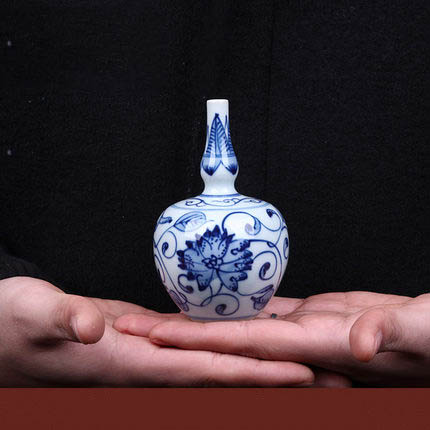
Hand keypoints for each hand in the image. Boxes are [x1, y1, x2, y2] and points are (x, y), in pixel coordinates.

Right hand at [0, 276, 316, 386]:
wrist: (0, 334)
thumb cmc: (12, 326)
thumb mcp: (32, 314)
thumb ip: (63, 320)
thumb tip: (90, 328)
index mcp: (132, 365)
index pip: (206, 371)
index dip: (254, 374)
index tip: (300, 375)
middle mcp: (150, 366)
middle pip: (225, 374)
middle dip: (275, 378)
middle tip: (326, 380)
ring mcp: (151, 354)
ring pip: (216, 361)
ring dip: (259, 363)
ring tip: (302, 364)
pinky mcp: (146, 338)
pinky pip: (196, 344)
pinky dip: (226, 345)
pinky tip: (245, 337)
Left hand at [114, 292, 429, 385]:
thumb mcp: (418, 332)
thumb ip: (387, 334)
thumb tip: (362, 344)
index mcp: (313, 345)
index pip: (241, 343)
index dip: (196, 339)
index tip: (155, 334)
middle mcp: (295, 342)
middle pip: (223, 337)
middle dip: (177, 332)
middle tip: (132, 323)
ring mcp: (299, 330)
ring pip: (238, 323)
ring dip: (200, 318)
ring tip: (163, 310)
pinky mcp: (309, 316)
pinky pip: (263, 311)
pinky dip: (237, 306)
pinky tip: (218, 297)